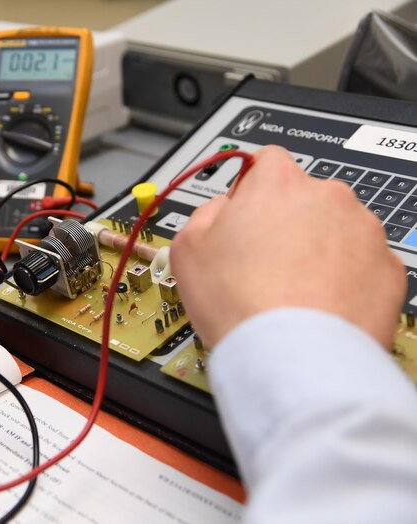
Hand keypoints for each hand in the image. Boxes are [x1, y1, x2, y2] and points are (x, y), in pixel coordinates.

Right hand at [170, 146, 405, 347]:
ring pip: (337, 232)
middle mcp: (329, 197)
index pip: (266, 161)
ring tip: (292, 291)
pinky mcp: (389, 270)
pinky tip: (319, 305)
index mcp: (278, 183)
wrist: (294, 356)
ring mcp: (365, 233)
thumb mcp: (187, 248)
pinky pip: (363, 266)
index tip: (245, 214)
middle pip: (304, 200)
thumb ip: (206, 214)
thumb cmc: (241, 303)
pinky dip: (345, 280)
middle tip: (263, 264)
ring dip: (318, 251)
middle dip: (286, 224)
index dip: (250, 189)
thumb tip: (222, 210)